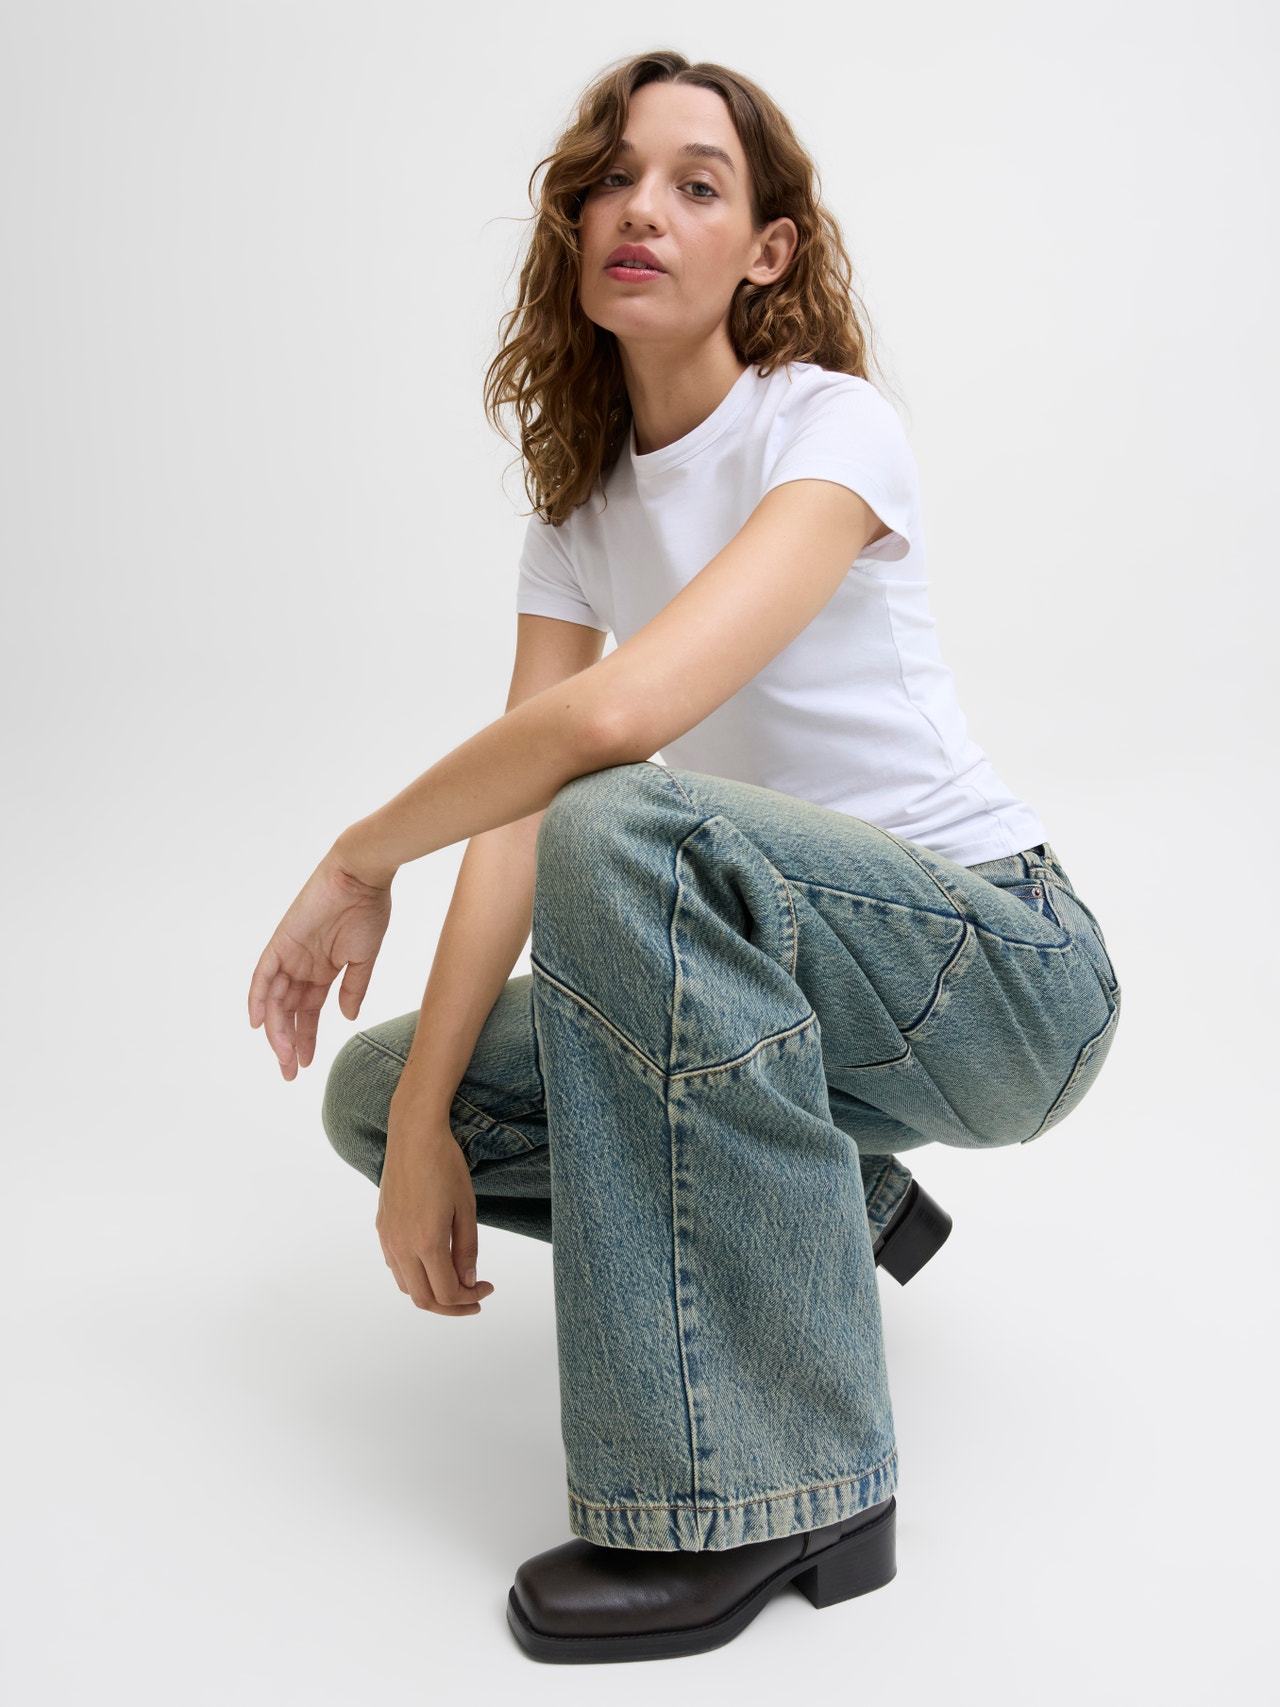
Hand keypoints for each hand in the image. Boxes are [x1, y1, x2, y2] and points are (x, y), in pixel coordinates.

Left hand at [247, 849, 393, 1079]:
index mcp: (324, 970)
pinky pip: (263, 975)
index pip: (309, 1011)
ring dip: (276, 1029)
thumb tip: (346, 1018)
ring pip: (276, 1000)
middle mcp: (303, 966)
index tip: (307, 1063)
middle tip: (290, 1072)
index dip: (307, 1038)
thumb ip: (353, 988)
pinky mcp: (281, 942)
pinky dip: (258, 998)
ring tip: (282, 1057)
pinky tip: (259, 1023)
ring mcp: (290, 955)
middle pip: (289, 1011)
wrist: (362, 878)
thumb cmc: (369, 911)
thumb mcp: (364, 958)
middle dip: (289, 1043)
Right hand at [376, 1099, 495, 1314]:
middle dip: (451, 1307)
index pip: (446, 1293)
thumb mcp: (466, 1208)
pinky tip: (433, 1262)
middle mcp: (401, 1246)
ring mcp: (387, 1238)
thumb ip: (467, 1250)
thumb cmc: (445, 1165)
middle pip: (423, 1300)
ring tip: (455, 1283)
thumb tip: (468, 1281)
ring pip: (406, 1286)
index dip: (469, 1299)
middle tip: (474, 1298)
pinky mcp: (382, 1228)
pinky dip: (415, 1276)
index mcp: (426, 1243)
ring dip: (431, 1293)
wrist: (413, 1135)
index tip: (487, 1288)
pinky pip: (395, 1266)